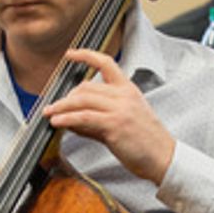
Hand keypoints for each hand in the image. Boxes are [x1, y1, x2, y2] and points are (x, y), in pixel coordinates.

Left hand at [43, 49, 174, 183]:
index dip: (86, 56)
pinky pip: (84, 117)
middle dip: (67, 97)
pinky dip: (67, 119)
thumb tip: (73, 120)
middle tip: (54, 107)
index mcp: (129, 90)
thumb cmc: (146, 143)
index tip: (70, 54)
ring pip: (82, 100)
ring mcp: (120, 109)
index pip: (106, 63)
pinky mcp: (115, 125)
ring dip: (61, 107)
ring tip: (49, 113)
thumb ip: (97, 119)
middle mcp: (124, 95)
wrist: (164, 158)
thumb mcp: (124, 122)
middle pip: (86, 87)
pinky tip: (57, 122)